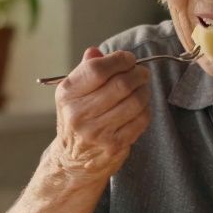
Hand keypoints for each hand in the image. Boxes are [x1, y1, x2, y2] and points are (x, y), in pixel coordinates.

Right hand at [50, 47, 150, 181]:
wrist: (73, 160)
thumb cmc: (78, 118)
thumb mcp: (74, 93)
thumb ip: (86, 70)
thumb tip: (96, 52)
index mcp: (67, 94)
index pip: (97, 69)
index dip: (119, 60)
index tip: (128, 59)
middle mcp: (78, 113)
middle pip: (120, 84)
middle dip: (138, 74)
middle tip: (142, 73)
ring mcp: (96, 131)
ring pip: (134, 101)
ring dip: (144, 91)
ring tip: (142, 88)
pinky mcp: (113, 145)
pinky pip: (141, 119)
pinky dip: (145, 109)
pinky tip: (140, 107)